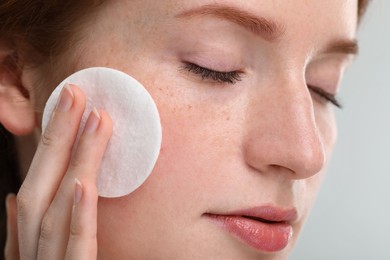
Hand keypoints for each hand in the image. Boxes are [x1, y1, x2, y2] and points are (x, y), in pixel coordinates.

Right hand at [5, 84, 111, 259]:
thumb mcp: (43, 257)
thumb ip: (25, 233)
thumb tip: (14, 200)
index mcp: (27, 244)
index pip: (35, 186)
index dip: (49, 144)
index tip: (68, 105)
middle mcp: (32, 253)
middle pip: (40, 188)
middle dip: (56, 138)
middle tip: (76, 94)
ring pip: (56, 209)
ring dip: (75, 161)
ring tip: (95, 119)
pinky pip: (77, 247)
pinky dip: (78, 216)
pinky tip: (84, 183)